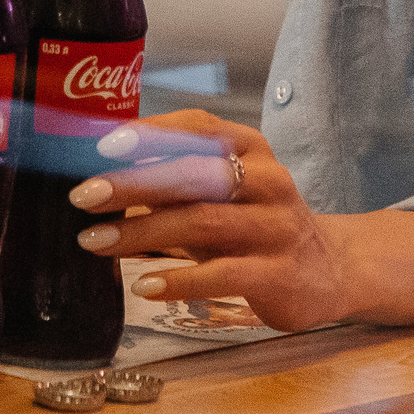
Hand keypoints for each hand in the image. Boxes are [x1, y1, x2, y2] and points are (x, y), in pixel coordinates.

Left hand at [66, 110, 351, 332]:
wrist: (329, 270)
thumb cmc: (254, 224)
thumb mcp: (220, 194)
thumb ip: (173, 180)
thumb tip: (100, 173)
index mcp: (251, 150)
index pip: (199, 128)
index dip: (151, 133)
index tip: (103, 144)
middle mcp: (268, 181)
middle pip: (195, 174)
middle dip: (134, 183)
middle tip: (84, 196)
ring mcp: (277, 228)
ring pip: (204, 223)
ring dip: (142, 233)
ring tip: (94, 241)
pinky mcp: (279, 274)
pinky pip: (224, 274)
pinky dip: (179, 280)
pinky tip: (143, 285)